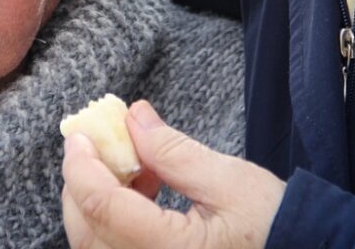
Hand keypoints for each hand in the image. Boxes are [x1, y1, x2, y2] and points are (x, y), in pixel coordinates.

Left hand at [61, 100, 285, 248]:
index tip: (79, 132)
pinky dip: (113, 219)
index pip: (102, 207)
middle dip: (83, 181)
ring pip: (94, 245)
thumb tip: (131, 118)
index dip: (82, 166)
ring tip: (134, 165)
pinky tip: (142, 190)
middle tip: (98, 142)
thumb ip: (173, 151)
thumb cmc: (275, 226)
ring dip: (98, 200)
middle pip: (86, 232)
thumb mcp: (230, 181)